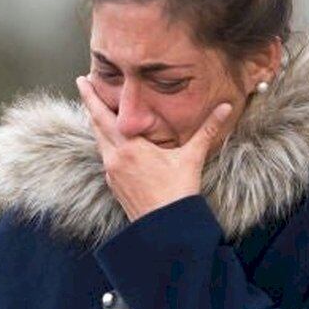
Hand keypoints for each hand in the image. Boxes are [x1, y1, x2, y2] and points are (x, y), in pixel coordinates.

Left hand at [76, 75, 231, 221]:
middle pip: (96, 125)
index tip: (82, 79)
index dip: (92, 96)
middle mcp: (114, 157)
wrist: (165, 228)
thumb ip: (207, 130)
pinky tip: (114, 144)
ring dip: (97, 124)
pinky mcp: (115, 184)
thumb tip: (225, 107)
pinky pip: (106, 157)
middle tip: (84, 86)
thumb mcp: (192, 158)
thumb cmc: (177, 192)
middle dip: (90, 105)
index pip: (104, 115)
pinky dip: (106, 144)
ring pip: (99, 142)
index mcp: (129, 147)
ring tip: (97, 112)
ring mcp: (112, 172)